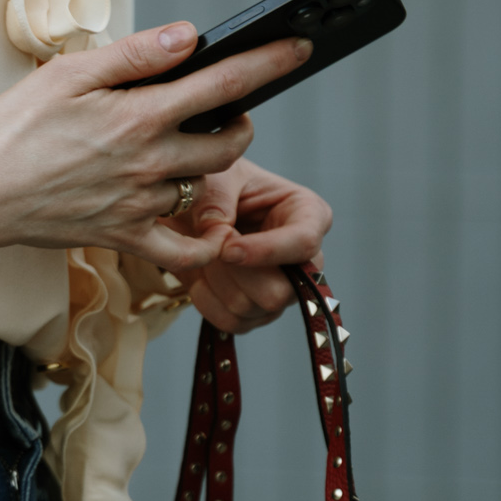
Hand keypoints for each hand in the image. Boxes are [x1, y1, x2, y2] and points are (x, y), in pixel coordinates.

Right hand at [0, 21, 311, 268]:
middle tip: (226, 109)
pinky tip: (206, 226)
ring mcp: (140, 203)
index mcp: (140, 114)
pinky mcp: (125, 237)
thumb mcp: (69, 74)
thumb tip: (190, 37)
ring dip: (211, 166)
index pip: (224, 83)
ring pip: (205, 185)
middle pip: (230, 142)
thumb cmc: (12, 127)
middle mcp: (150, 162)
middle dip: (240, 120)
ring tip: (190, 149)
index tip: (300, 47)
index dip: (270, 63)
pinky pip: (184, 250)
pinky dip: (204, 242)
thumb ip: (136, 56)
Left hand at [162, 158, 333, 332]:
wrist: (192, 209)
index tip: (227, 249)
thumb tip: (218, 236)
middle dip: (235, 273)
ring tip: (205, 252)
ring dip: (215, 282)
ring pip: (251, 309)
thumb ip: (216, 200)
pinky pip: (232, 322)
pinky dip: (207, 300)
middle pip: (280, 292)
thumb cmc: (216, 183)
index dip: (265, 251)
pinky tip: (201, 274)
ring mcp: (284, 290)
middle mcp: (304, 259)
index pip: (303, 243)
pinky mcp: (258, 312)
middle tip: (210, 246)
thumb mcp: (215, 177)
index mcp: (308, 214)